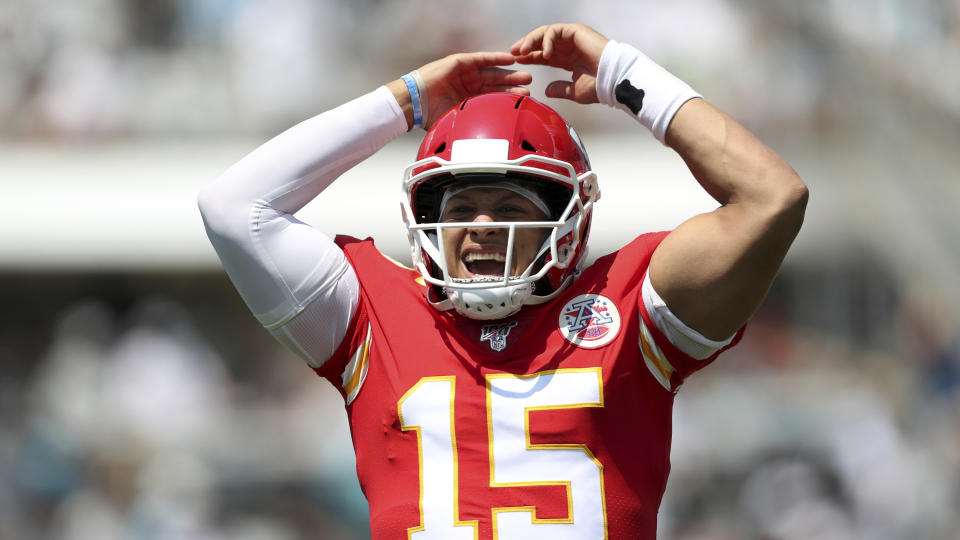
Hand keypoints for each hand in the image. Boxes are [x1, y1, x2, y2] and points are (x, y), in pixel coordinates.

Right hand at [389, 52, 531, 129]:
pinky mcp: (460, 63)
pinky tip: (510, 59)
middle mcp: (469, 86)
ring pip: (493, 73)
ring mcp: (465, 74)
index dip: (508, 100)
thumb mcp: (456, 125)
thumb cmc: (429, 115)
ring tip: (525, 75)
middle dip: (513, 86)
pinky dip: (496, 58)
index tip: (524, 104)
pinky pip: (482, 59)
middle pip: (496, 85)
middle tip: (529, 89)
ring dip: (509, 74)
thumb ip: (469, 132)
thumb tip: (483, 154)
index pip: (493, 99)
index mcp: (469, 101)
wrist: (413, 103)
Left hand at [511, 23, 608, 103]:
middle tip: (513, 53)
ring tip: (522, 51)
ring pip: (545, 33)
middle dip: (526, 46)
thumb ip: (560, 89)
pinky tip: (543, 54)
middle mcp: (569, 46)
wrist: (613, 81)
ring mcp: (572, 38)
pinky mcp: (576, 31)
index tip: (517, 60)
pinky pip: (555, 31)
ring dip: (531, 41)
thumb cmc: (599, 86)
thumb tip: (547, 91)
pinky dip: (546, 40)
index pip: (544, 54)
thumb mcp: (574, 91)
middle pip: (541, 41)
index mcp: (569, 59)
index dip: (530, 57)